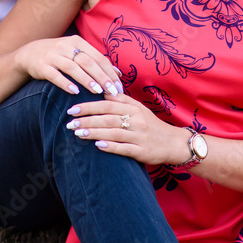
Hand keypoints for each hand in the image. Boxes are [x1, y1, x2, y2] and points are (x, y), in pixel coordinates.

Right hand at [15, 35, 123, 96]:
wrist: (29, 53)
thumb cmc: (59, 56)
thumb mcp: (77, 53)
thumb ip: (96, 62)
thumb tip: (118, 74)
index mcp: (77, 42)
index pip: (98, 57)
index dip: (109, 72)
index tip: (119, 87)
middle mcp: (65, 46)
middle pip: (87, 61)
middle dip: (102, 77)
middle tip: (112, 91)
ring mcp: (53, 55)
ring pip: (73, 67)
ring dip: (86, 80)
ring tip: (97, 91)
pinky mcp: (42, 65)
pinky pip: (55, 75)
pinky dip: (65, 83)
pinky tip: (75, 92)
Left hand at [64, 92, 190, 165]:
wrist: (172, 142)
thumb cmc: (150, 124)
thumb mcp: (138, 108)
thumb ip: (120, 100)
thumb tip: (100, 92)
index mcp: (133, 107)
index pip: (107, 103)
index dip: (88, 105)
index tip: (72, 109)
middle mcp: (136, 119)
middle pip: (107, 117)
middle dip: (87, 120)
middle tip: (69, 122)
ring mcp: (139, 135)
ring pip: (113, 132)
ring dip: (94, 133)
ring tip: (78, 134)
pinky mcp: (142, 151)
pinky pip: (124, 148)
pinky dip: (111, 146)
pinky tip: (98, 146)